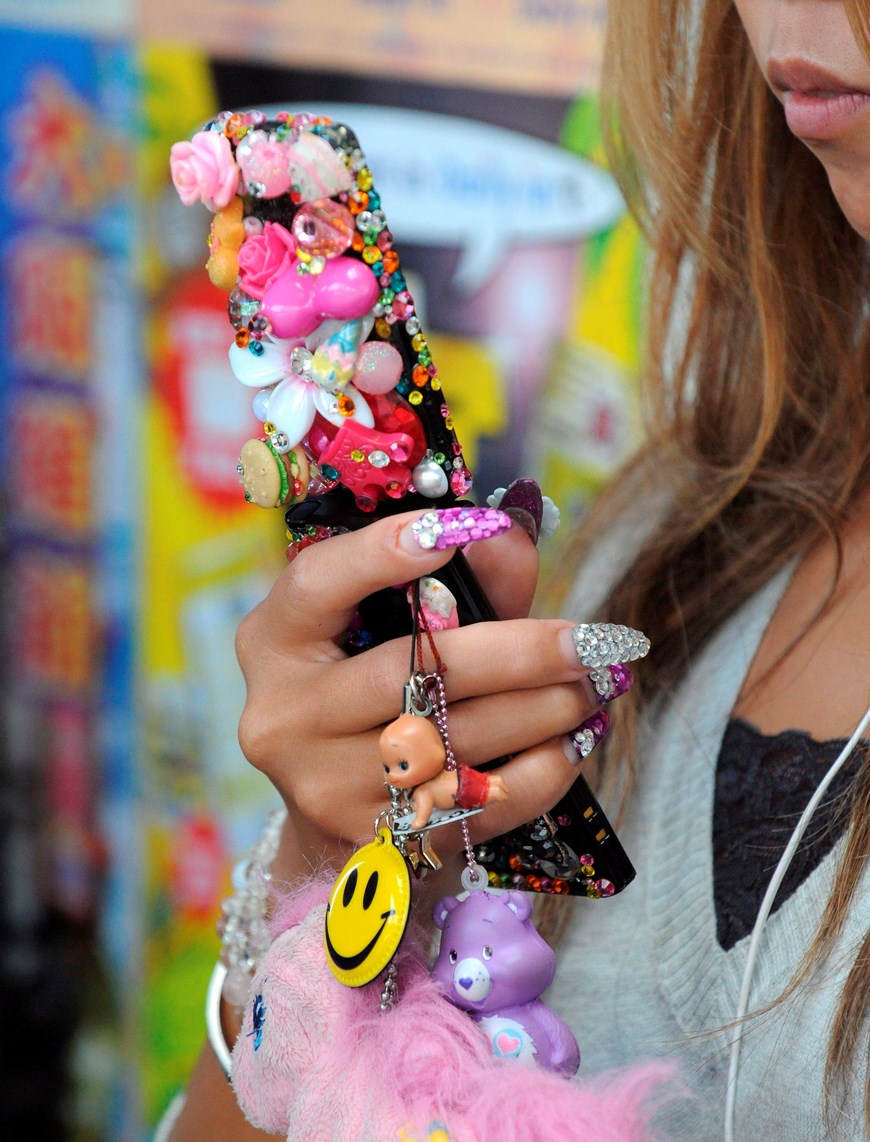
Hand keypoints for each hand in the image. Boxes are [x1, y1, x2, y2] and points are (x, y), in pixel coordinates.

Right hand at [234, 506, 605, 881]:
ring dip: (545, 710)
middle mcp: (284, 714)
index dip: (382, 553)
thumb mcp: (406, 625)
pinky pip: (479, 803)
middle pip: (411, 669)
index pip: (318, 584)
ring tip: (596, 686)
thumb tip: (509, 532)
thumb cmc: (384, 691)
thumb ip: (466, 578)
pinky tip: (575, 741)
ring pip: (456, 739)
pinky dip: (542, 770)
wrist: (345, 819)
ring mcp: (323, 785)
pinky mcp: (373, 842)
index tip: (459, 527)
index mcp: (275, 641)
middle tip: (594, 642)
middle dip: (521, 652)